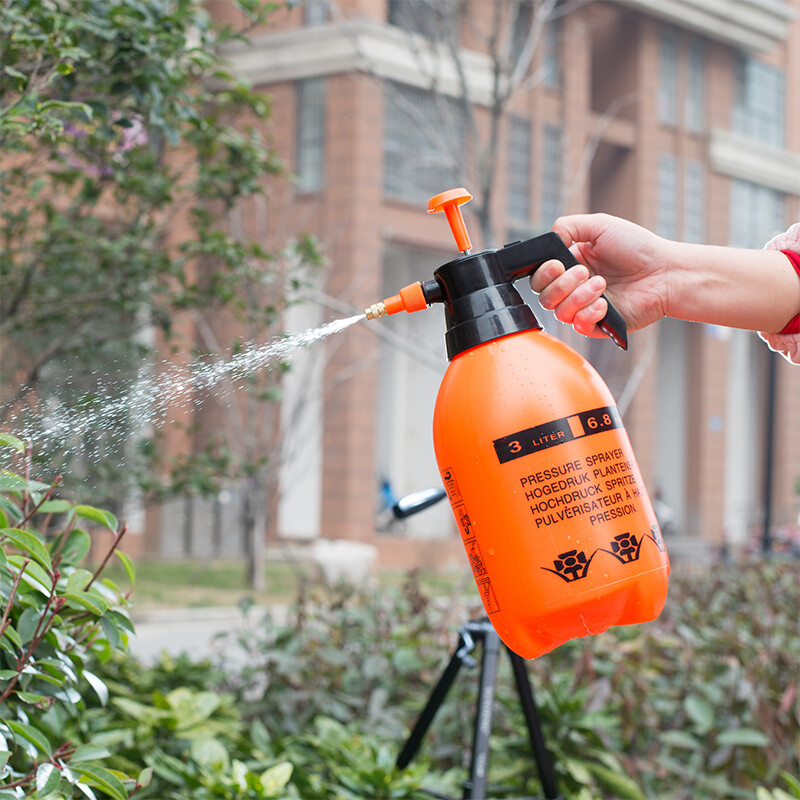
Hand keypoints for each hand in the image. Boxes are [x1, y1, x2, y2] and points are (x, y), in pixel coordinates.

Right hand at [530, 213, 671, 337]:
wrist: (664, 272)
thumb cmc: (637, 248)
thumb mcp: (600, 225)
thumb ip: (568, 226)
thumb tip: (550, 239)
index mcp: (569, 267)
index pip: (539, 278)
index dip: (543, 274)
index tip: (557, 264)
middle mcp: (573, 289)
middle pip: (544, 298)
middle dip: (562, 284)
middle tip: (585, 272)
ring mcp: (584, 308)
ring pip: (560, 313)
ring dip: (578, 297)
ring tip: (602, 284)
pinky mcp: (598, 326)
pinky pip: (579, 326)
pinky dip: (588, 314)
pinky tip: (605, 303)